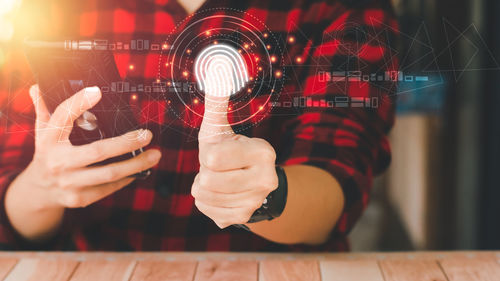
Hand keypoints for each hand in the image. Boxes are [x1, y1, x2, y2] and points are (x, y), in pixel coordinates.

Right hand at [15, 85, 161, 208]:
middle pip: (97, 152)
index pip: (62, 117)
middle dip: (126, 143)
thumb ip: (44, 108)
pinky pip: (109, 188)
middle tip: (147, 134)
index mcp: (48, 140)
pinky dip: (127, 178)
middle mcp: (58, 162)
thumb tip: (39, 85)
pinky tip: (140, 169)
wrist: (39, 191)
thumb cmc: (48, 153)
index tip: (97, 91)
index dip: (79, 103)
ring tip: (155, 154)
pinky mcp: (80, 198)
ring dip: (136, 164)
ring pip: (109, 173)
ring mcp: (69, 183)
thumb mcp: (43, 131)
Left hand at [192, 95, 277, 227]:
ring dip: (203, 185)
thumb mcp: (221, 124)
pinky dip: (206, 201)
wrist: (250, 179)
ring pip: (203, 196)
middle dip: (205, 171)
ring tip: (218, 177)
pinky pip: (206, 209)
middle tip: (218, 167)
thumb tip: (217, 64)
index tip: (220, 151)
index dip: (208, 154)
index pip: (212, 159)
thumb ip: (217, 98)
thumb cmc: (229, 147)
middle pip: (207, 180)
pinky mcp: (243, 218)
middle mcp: (266, 180)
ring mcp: (256, 202)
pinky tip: (220, 192)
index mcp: (264, 152)